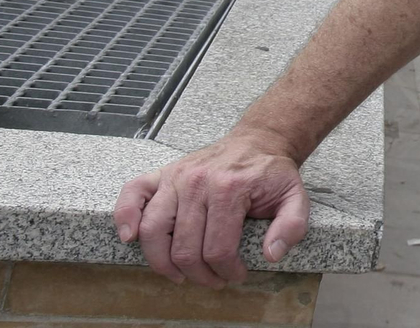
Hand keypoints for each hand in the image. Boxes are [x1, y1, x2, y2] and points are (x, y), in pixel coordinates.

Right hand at [114, 130, 309, 287]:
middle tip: (212, 280)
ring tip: (180, 274)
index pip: (218, 248)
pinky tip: (130, 238)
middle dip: (199, 274)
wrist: (259, 140)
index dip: (226, 271)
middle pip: (184, 247)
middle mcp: (198, 182)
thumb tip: (271, 254)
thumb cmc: (271, 173)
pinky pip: (132, 193)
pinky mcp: (163, 173)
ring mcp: (177, 176)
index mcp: (230, 188)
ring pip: (154, 230)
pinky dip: (124, 216)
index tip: (235, 275)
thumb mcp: (295, 196)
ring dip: (163, 262)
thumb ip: (291, 225)